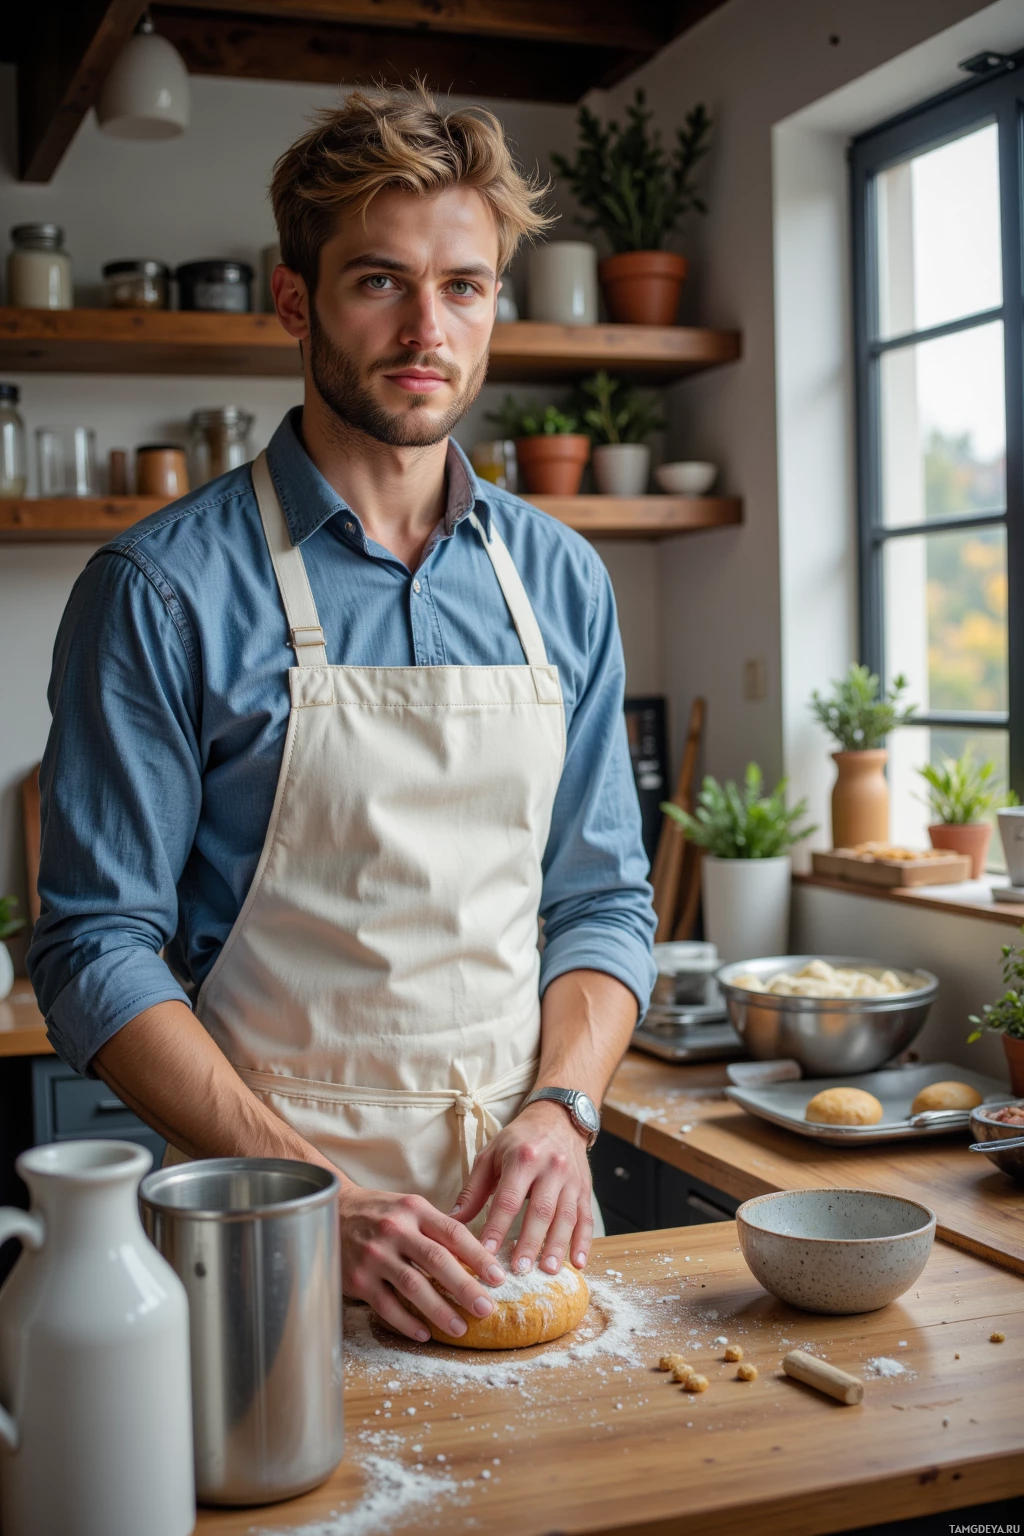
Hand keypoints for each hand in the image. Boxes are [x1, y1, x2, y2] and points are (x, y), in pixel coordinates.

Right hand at [338, 1185, 507, 1342]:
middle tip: (487, 1308)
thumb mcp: (409, 1209)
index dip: (479, 1256)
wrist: (331, 1213)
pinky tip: (424, 1333)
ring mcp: (375, 1255)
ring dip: (440, 1310)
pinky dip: (407, 1322)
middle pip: (437, 1261)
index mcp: (414, 1210)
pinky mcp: (359, 1279)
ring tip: (461, 1328)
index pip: (453, 1233)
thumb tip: (476, 1258)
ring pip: (413, 1286)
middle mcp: (395, 1230)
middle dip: (466, 1288)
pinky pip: (387, 1306)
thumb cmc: (379, 1213)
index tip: (498, 1277)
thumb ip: (437, 1229)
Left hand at [449, 1100, 593, 1275]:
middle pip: (541, 1210)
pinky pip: (586, 1218)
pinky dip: (584, 1242)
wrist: (558, 1119)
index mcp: (523, 1158)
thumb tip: (453, 1221)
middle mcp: (551, 1167)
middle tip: (519, 1269)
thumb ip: (473, 1189)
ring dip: (557, 1246)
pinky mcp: (585, 1189)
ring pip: (566, 1217)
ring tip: (548, 1271)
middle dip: (530, 1242)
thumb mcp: (491, 1155)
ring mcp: (571, 1180)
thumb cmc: (518, 1140)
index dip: (497, 1226)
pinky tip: (578, 1263)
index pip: (508, 1198)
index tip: (487, 1252)